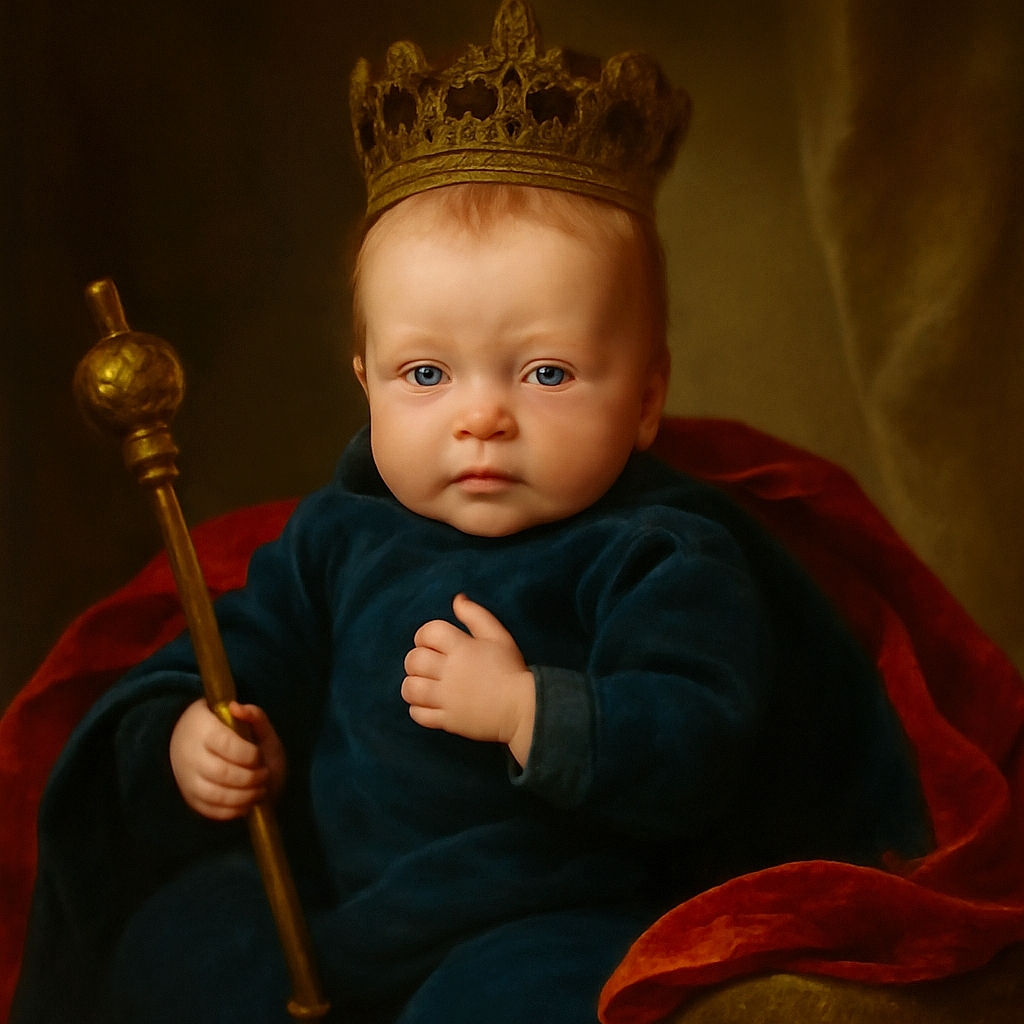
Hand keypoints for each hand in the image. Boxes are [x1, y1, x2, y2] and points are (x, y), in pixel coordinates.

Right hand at [169, 698, 286, 819]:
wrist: (198, 746)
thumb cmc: (234, 734)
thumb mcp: (249, 721)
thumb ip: (253, 714)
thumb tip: (237, 707)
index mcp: (204, 729)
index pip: (225, 744)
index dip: (248, 754)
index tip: (258, 756)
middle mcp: (192, 755)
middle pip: (221, 772)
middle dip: (250, 777)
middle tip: (264, 774)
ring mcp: (189, 779)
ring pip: (215, 795)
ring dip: (244, 796)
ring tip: (259, 790)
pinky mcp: (191, 798)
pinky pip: (211, 811)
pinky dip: (233, 810)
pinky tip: (247, 802)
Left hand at [403, 594, 535, 766]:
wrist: (522, 709)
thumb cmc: (511, 670)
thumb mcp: (498, 636)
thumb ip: (476, 615)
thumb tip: (457, 599)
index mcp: (462, 648)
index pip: (428, 632)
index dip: (424, 635)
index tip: (432, 643)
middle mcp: (450, 671)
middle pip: (414, 660)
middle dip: (416, 660)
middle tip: (429, 665)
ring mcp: (446, 698)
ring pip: (410, 688)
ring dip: (413, 684)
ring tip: (425, 685)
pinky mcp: (447, 720)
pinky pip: (418, 714)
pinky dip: (418, 709)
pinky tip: (429, 704)